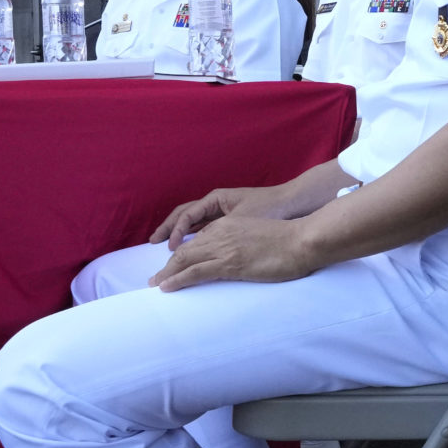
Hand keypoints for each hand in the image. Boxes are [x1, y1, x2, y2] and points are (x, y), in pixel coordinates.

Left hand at [148, 212, 318, 290]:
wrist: (303, 241)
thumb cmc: (290, 241)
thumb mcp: (261, 236)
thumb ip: (246, 243)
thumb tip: (243, 258)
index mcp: (229, 224)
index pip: (199, 240)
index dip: (184, 254)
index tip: (176, 266)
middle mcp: (222, 232)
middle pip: (186, 249)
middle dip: (168, 265)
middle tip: (155, 279)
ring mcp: (224, 248)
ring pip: (185, 260)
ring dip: (166, 274)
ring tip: (155, 285)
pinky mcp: (229, 263)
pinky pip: (195, 272)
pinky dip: (177, 280)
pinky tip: (166, 287)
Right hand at [150, 184, 274, 243]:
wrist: (294, 203)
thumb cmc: (270, 208)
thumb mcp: (242, 220)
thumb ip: (219, 231)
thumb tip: (198, 245)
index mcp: (215, 199)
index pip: (187, 214)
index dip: (176, 231)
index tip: (172, 248)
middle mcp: (215, 203)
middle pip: (184, 215)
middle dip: (168, 228)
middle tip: (153, 242)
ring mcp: (222, 211)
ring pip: (193, 222)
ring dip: (179, 233)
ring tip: (165, 247)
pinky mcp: (229, 221)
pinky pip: (206, 228)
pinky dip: (194, 237)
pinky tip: (189, 249)